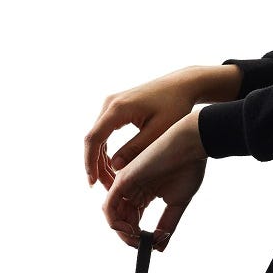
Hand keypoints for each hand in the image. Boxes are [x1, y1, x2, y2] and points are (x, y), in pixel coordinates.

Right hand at [84, 65, 239, 189]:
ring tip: (110, 181)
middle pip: (93, 139)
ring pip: (98, 136)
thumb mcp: (158, 131)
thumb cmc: (175, 106)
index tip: (93, 183)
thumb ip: (136, 149)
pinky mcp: (117, 107)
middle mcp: (110, 103)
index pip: (94, 139)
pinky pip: (105, 131)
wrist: (182, 85)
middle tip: (104, 187)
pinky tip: (113, 166)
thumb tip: (115, 166)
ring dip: (101, 159)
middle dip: (96, 165)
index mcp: (118, 109)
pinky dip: (107, 149)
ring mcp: (112, 104)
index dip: (90, 163)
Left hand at [103, 110, 207, 251]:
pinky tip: (131, 230)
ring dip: (122, 233)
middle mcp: (132, 188)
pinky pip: (109, 206)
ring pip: (113, 215)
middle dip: (129, 237)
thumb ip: (166, 224)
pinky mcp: (123, 180)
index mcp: (143, 192)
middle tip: (143, 246)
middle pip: (121, 219)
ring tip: (137, 240)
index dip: (137, 236)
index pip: (132, 219)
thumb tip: (160, 247)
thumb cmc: (188, 168)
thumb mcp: (177, 203)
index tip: (150, 246)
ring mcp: (126, 183)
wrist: (191, 146)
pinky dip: (115, 223)